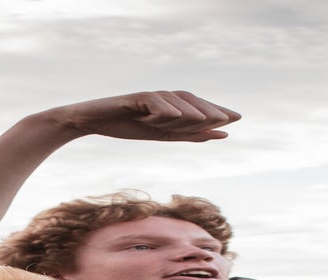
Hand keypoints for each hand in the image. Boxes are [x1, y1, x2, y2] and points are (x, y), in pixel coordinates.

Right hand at [45, 90, 239, 142]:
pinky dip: (164, 108)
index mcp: (170, 106)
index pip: (197, 106)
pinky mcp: (132, 98)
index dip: (216, 111)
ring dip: (191, 111)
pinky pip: (152, 101)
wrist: (91, 122)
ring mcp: (148, 97)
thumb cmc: (125, 126)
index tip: (236, 119)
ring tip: (206, 120)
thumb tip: (216, 135)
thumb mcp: (161, 134)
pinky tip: (175, 117)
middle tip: (228, 119)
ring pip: (174, 101)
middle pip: (190, 101)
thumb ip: (187, 134)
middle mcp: (162, 98)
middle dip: (210, 109)